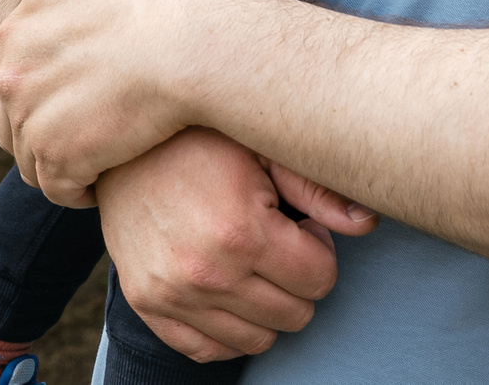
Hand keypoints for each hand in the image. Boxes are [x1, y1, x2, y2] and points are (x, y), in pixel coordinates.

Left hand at [0, 0, 193, 204]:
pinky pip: (59, 189)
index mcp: (11, 36)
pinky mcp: (61, 159)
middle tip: (84, 127)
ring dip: (59, 163)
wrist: (183, 42)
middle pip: (10, 125)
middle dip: (39, 130)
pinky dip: (79, 189)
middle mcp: (12, 80)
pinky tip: (108, 175)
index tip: (63, 94)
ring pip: (31, 161)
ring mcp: (32, 122)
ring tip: (99, 153)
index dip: (26, 92)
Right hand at [98, 129, 376, 361]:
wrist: (119, 145)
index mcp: (242, 232)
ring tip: (249, 258)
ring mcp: (173, 294)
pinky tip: (228, 287)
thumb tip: (369, 222)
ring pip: (258, 340)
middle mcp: (207, 273)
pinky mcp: (147, 305)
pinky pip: (208, 350)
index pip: (321, 280)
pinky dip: (228, 330)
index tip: (298, 224)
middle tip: (276, 238)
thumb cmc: (198, 140)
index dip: (318, 249)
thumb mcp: (261, 148)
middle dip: (297, 278)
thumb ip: (317, 188)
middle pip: (295, 315)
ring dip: (266, 305)